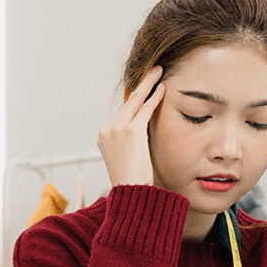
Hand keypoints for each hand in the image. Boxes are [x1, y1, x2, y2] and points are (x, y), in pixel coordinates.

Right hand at [97, 65, 164, 186]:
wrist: (130, 193)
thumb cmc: (132, 183)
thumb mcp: (127, 160)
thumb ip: (131, 145)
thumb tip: (141, 140)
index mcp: (103, 138)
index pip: (122, 114)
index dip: (135, 101)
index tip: (144, 91)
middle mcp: (106, 130)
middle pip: (127, 103)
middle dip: (141, 86)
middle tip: (152, 72)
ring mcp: (116, 129)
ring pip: (135, 101)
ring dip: (148, 85)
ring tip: (158, 72)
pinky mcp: (129, 130)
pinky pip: (144, 109)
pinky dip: (154, 97)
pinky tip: (163, 88)